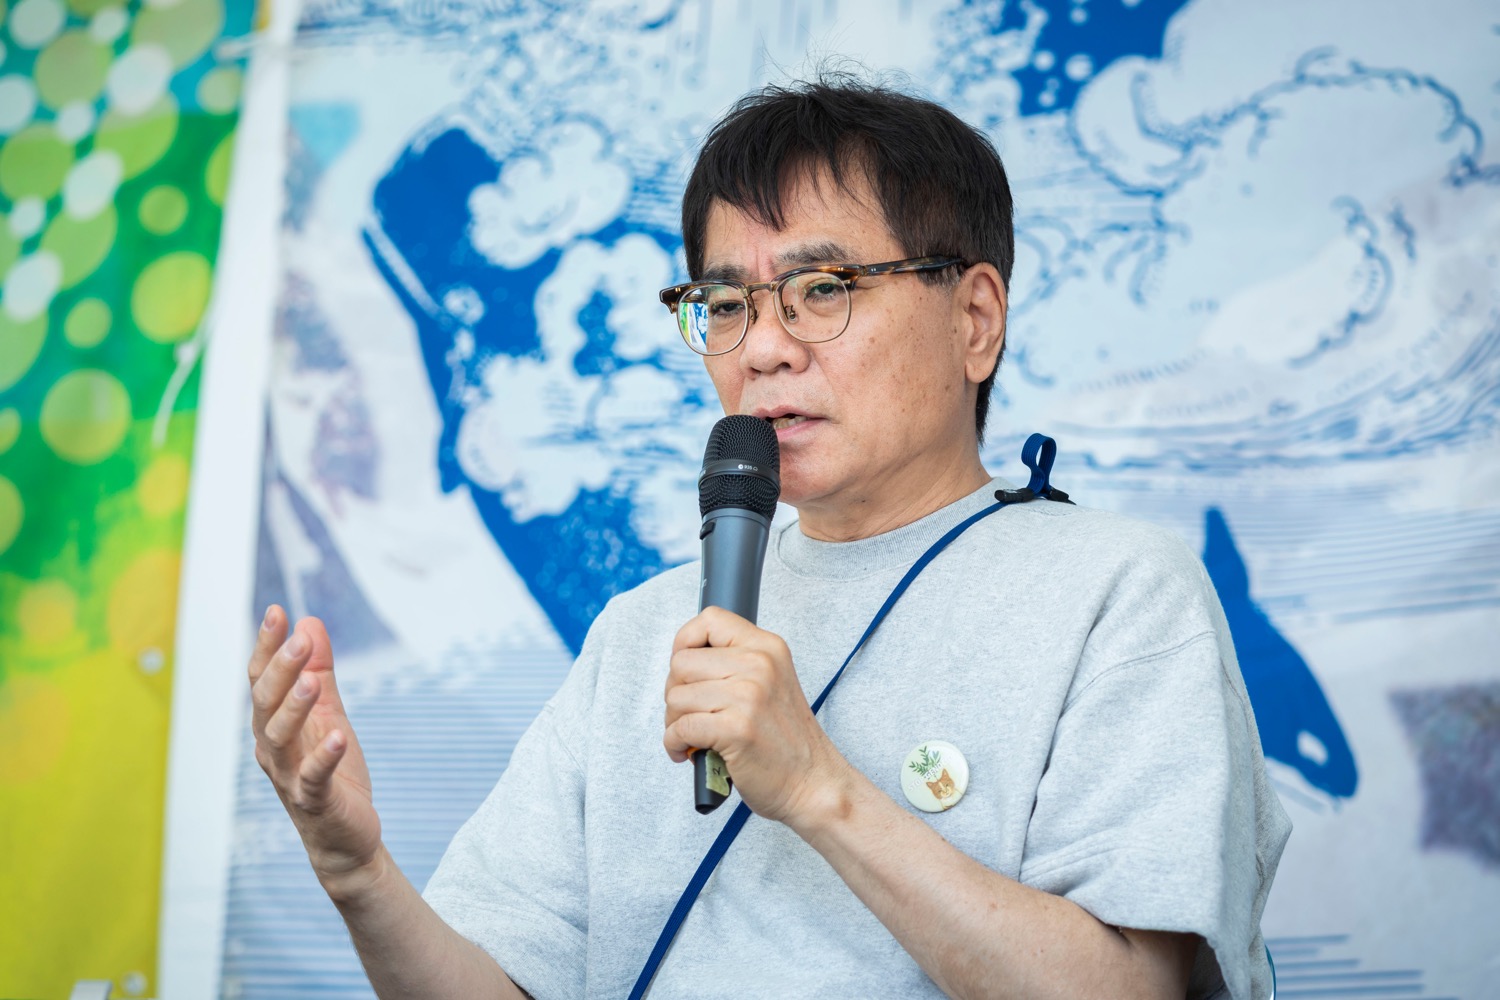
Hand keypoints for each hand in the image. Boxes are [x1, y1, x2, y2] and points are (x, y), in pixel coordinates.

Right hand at [249, 607, 381, 895]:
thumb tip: (310, 623)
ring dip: (295, 707)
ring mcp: (289, 777)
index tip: (277, 611)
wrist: (345, 838)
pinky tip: (338, 736)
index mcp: (272, 726)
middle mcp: (272, 749)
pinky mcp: (314, 801)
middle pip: (265, 703)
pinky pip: (313, 777)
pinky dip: (324, 756)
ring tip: (313, 681)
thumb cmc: (332, 773)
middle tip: (298, 637)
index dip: (267, 647)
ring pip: (280, 738)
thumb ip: (319, 672)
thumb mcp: (329, 715)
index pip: (262, 680)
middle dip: (280, 669)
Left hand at [663, 607, 849, 825]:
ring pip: (676, 697)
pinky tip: (688, 752)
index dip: (685, 643)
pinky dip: (674, 744)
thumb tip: (682, 662)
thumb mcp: (770, 683)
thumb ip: (735, 665)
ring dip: (673, 722)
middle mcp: (759, 664)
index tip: (686, 672)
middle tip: (689, 715)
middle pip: (682, 662)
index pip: (710, 619)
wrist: (813, 783)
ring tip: (691, 737)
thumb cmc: (786, 741)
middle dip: (675, 692)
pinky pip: (680, 728)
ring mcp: (749, 696)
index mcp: (767, 647)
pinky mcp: (737, 729)